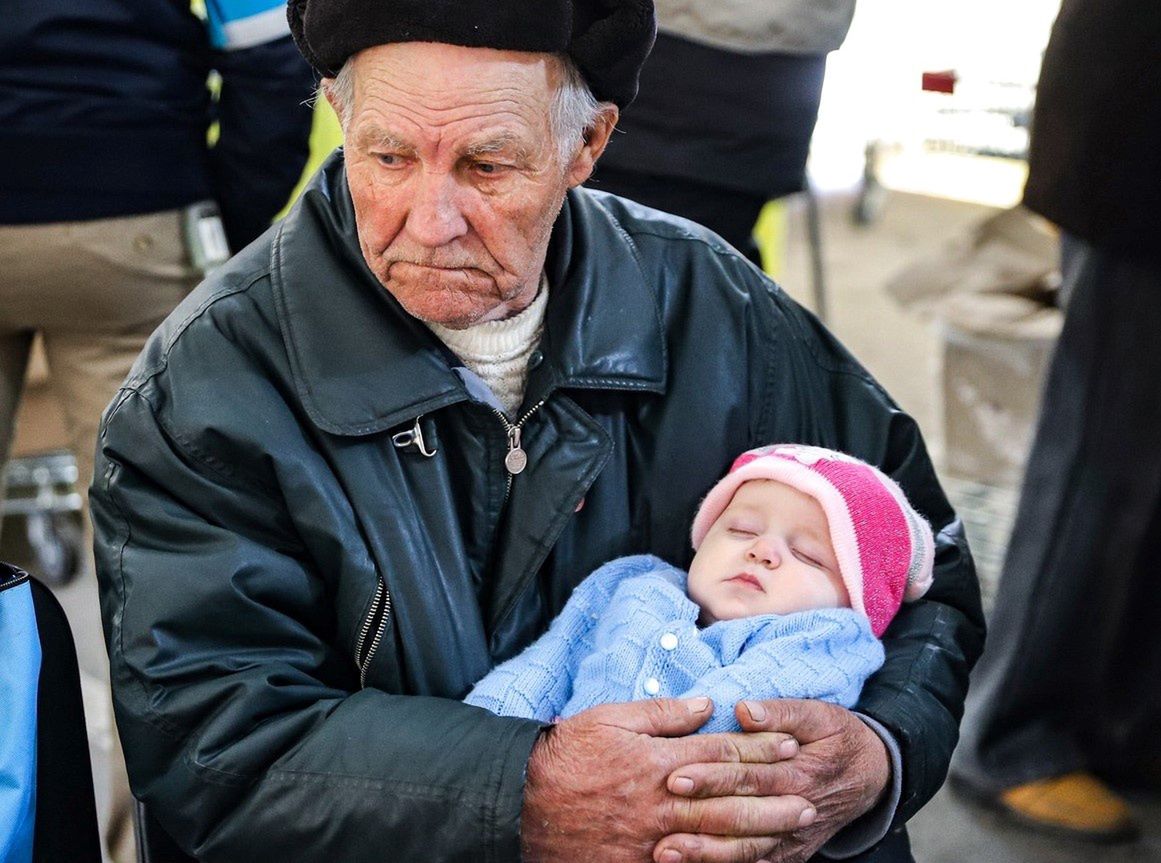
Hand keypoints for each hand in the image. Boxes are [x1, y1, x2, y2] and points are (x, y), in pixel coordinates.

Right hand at [521, 697, 810, 862]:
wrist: (524, 803)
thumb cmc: (567, 754)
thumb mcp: (609, 718)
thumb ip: (660, 714)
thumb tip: (706, 704)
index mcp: (658, 762)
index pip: (719, 752)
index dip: (757, 746)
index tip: (790, 743)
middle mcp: (662, 801)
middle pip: (728, 798)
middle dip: (772, 796)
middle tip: (809, 795)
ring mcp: (654, 838)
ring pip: (718, 835)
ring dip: (760, 830)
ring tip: (793, 827)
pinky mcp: (641, 862)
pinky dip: (720, 861)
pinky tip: (747, 858)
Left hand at [655, 699, 890, 862]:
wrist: (871, 775)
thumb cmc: (837, 737)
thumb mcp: (818, 715)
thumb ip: (780, 712)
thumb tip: (744, 709)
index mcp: (798, 772)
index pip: (748, 776)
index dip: (712, 777)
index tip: (675, 776)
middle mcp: (794, 810)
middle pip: (741, 815)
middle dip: (699, 817)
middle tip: (661, 814)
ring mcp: (793, 839)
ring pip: (746, 850)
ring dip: (706, 854)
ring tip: (667, 852)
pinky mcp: (791, 855)